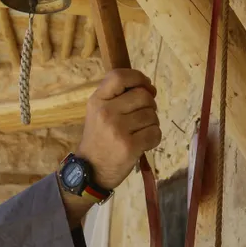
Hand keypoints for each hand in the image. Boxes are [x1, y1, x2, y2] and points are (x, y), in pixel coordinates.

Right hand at [75, 69, 161, 190]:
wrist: (90, 170)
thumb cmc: (99, 139)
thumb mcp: (98, 112)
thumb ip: (118, 97)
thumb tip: (149, 88)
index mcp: (97, 100)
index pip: (120, 76)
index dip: (138, 77)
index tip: (146, 86)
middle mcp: (106, 112)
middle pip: (143, 96)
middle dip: (149, 105)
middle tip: (141, 117)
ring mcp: (118, 130)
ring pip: (152, 115)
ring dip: (151, 124)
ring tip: (138, 132)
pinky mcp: (130, 146)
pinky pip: (155, 133)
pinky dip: (153, 138)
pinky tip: (142, 143)